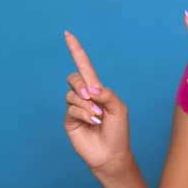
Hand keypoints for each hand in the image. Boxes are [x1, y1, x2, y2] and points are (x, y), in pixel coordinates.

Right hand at [63, 31, 132, 180]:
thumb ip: (106, 94)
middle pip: (74, 78)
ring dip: (87, 106)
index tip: (67, 34)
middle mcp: (84, 96)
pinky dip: (83, 114)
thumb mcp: (119, 108)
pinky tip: (92, 122)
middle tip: (92, 98)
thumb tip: (90, 88)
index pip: (84, 66)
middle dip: (81, 85)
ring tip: (98, 117)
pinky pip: (71, 109)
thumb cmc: (119, 131)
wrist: (111, 153)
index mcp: (98, 89)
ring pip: (72, 94)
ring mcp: (75, 107)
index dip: (76, 51)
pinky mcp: (69, 120)